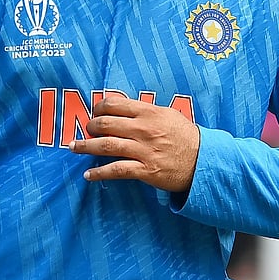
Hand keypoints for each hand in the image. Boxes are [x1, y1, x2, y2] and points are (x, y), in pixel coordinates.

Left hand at [69, 95, 199, 191]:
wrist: (203, 160)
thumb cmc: (186, 137)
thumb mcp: (169, 115)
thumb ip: (146, 111)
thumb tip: (124, 108)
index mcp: (150, 113)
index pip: (115, 104)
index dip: (99, 107)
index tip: (94, 112)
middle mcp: (144, 129)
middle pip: (106, 124)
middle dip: (90, 126)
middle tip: (87, 130)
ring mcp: (144, 150)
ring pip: (107, 145)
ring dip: (86, 146)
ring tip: (74, 147)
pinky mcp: (145, 170)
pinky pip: (116, 170)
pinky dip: (99, 172)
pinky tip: (88, 174)